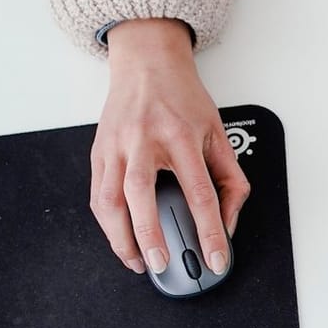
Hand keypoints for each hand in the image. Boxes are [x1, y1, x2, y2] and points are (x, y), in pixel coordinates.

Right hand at [91, 19, 248, 275]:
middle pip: (142, 195)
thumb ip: (230, 178)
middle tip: (161, 264)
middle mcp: (144, 140)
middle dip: (150, 236)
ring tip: (138, 261)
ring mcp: (115, 146)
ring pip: (109, 199)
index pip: (200, 193)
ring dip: (120, 237)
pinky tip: (120, 238)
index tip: (217, 258)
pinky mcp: (98, 151)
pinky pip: (98, 194)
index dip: (210, 231)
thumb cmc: (183, 98)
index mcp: (180, 135)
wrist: (147, 62)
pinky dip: (107, 222)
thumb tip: (228, 221)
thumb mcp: (218, 132)